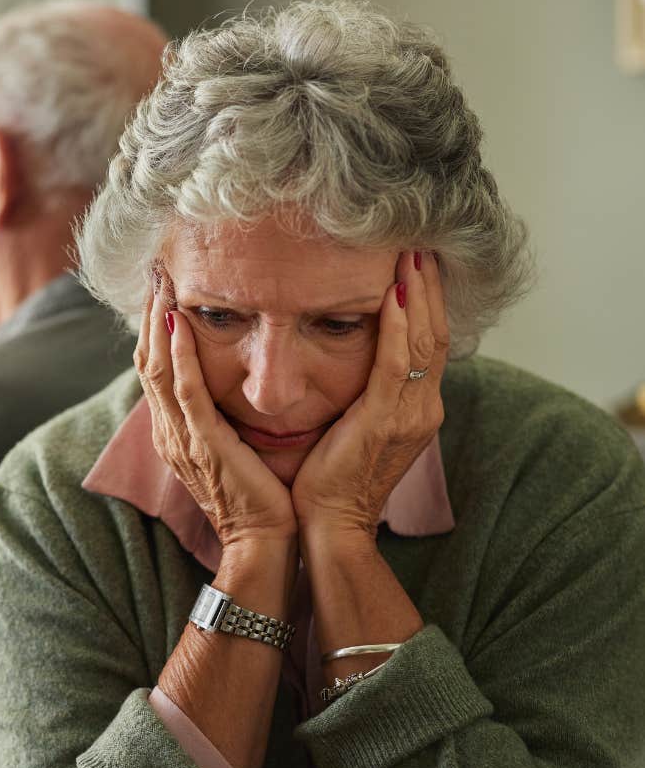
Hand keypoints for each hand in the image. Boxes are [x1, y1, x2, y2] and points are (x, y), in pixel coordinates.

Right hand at [133, 270, 297, 547]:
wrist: (265, 540)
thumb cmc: (258, 495)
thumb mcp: (232, 448)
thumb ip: (222, 416)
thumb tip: (232, 382)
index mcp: (175, 432)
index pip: (155, 368)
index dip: (154, 325)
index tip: (162, 286)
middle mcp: (170, 432)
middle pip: (147, 361)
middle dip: (149, 313)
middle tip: (154, 269)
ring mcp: (182, 439)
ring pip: (158, 370)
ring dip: (157, 323)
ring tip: (160, 282)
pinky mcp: (204, 445)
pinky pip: (185, 393)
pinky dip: (179, 357)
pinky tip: (178, 324)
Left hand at [291, 250, 448, 537]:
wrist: (331, 523)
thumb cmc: (333, 476)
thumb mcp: (359, 426)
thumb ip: (369, 392)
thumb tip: (358, 355)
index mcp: (417, 409)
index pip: (430, 344)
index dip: (428, 302)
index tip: (419, 263)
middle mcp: (423, 409)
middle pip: (435, 335)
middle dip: (428, 287)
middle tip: (420, 243)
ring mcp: (410, 416)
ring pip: (423, 342)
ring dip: (417, 295)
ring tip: (411, 254)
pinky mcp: (385, 421)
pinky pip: (397, 364)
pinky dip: (398, 326)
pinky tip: (393, 294)